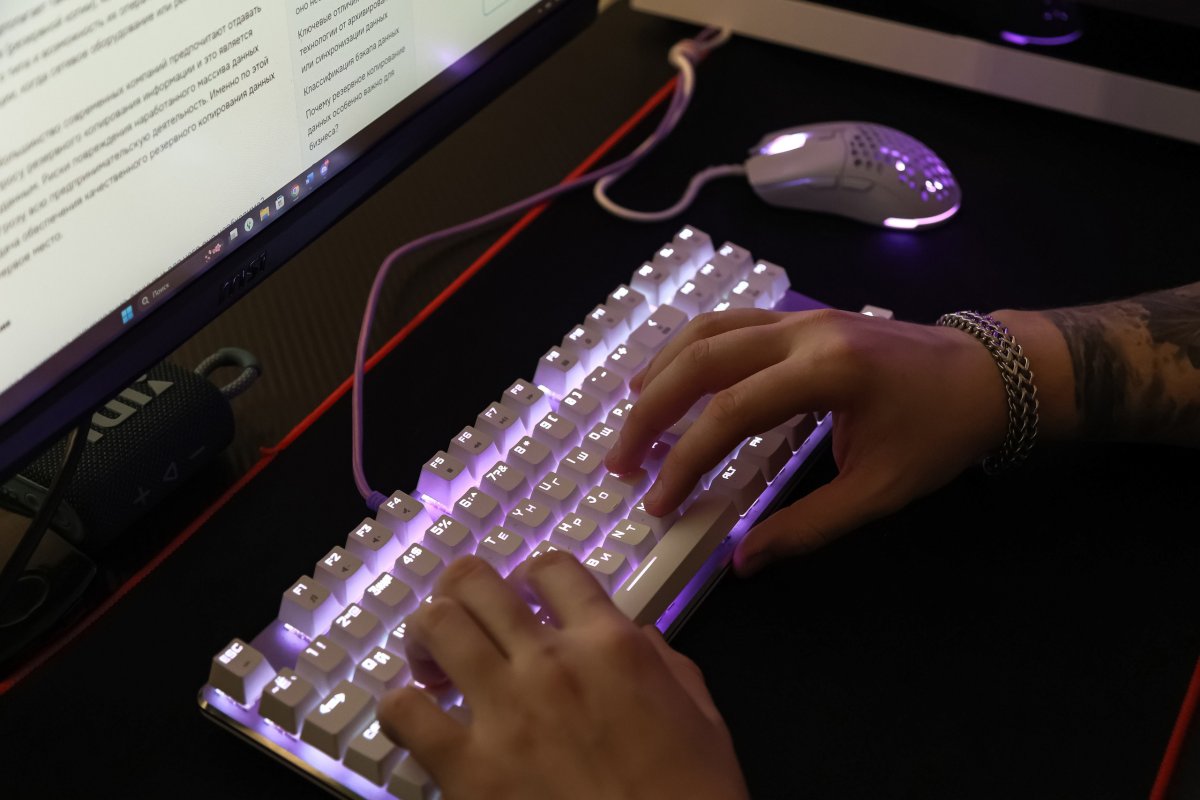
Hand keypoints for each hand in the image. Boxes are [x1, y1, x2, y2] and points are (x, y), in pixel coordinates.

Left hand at [377, 553, 748, 799]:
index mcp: (611, 645)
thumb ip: (660, 661)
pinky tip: (417, 718)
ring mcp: (505, 710)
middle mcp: (551, 662)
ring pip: (438, 626)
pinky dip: (401, 707)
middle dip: (463, 591)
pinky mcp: (468, 767)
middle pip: (476, 582)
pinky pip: (405, 712)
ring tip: (434, 662)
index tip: (522, 594)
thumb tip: (632, 635)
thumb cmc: (690, 796)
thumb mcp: (698, 714)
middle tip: (464, 617)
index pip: (551, 568)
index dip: (529, 575)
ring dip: (429, 636)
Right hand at [604, 308, 1007, 574]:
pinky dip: (688, 349)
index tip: (657, 501)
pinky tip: (668, 376)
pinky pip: (728, 323)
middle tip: (620, 460)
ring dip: (661, 372)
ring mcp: (799, 317)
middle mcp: (802, 333)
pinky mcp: (800, 317)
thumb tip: (743, 560)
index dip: (685, 460)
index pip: (730, 413)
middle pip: (703, 360)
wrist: (989, 374)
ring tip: (630, 417)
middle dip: (652, 411)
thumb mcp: (879, 491)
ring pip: (708, 330)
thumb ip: (807, 526)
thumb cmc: (941, 433)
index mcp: (826, 374)